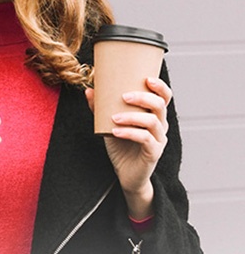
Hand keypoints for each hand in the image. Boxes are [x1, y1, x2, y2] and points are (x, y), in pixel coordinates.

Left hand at [85, 77, 171, 217]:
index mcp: (154, 116)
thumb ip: (101, 109)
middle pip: (159, 106)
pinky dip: (129, 133)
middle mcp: (161, 126)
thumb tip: (89, 90)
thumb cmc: (121, 147)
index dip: (160, 87)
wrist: (126, 175)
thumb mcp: (110, 125)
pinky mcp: (153, 153)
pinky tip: (115, 132)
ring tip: (114, 117)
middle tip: (123, 96)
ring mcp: (159, 140)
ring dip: (132, 117)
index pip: (164, 97)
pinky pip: (145, 139)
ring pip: (152, 122)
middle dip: (142, 98)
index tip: (146, 79)